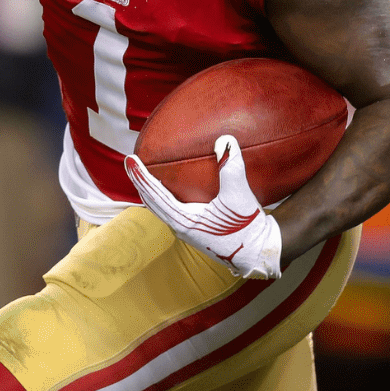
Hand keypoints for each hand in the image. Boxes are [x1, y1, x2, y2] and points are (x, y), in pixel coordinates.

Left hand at [125, 135, 282, 279]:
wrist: (260, 251)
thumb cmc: (248, 227)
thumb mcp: (240, 195)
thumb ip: (231, 166)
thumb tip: (224, 138)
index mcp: (184, 222)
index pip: (155, 196)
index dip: (140, 176)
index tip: (129, 159)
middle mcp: (180, 228)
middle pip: (152, 202)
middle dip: (140, 181)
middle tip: (130, 161)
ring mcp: (186, 231)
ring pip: (160, 208)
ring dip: (150, 190)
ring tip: (142, 173)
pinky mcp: (195, 230)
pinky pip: (171, 209)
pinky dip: (163, 196)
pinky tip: (168, 186)